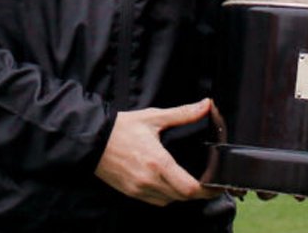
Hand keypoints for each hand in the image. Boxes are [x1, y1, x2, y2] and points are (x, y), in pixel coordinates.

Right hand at [95, 99, 216, 205]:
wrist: (90, 140)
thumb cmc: (120, 128)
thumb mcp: (153, 118)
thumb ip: (182, 114)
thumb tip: (206, 105)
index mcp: (158, 162)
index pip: (190, 188)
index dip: (207, 190)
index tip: (217, 184)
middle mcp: (149, 180)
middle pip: (183, 198)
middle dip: (198, 192)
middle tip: (208, 183)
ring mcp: (139, 189)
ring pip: (170, 201)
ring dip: (182, 195)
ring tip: (190, 182)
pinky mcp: (131, 193)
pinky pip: (156, 201)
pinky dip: (166, 196)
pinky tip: (168, 183)